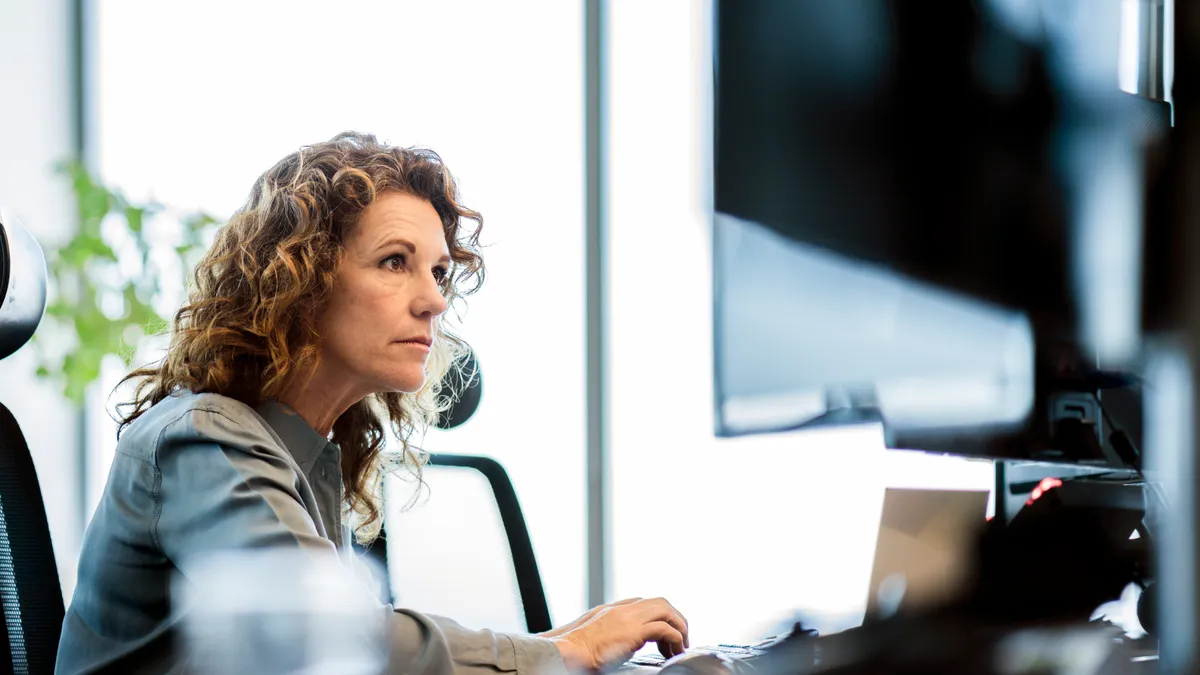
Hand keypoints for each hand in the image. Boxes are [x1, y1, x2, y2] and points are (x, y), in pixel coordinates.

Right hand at [542, 597, 688, 670]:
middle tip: (680, 638)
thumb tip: (623, 643)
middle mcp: (623, 609)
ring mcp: (628, 618)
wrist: (568, 651)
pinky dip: (673, 638)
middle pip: (660, 602)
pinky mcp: (633, 632)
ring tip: (680, 645)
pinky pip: (664, 629)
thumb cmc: (576, 650)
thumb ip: (611, 632)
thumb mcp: (594, 635)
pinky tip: (672, 651)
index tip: (664, 634)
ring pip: (666, 610)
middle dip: (675, 618)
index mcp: (613, 609)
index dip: (659, 616)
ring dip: (678, 627)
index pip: (644, 602)